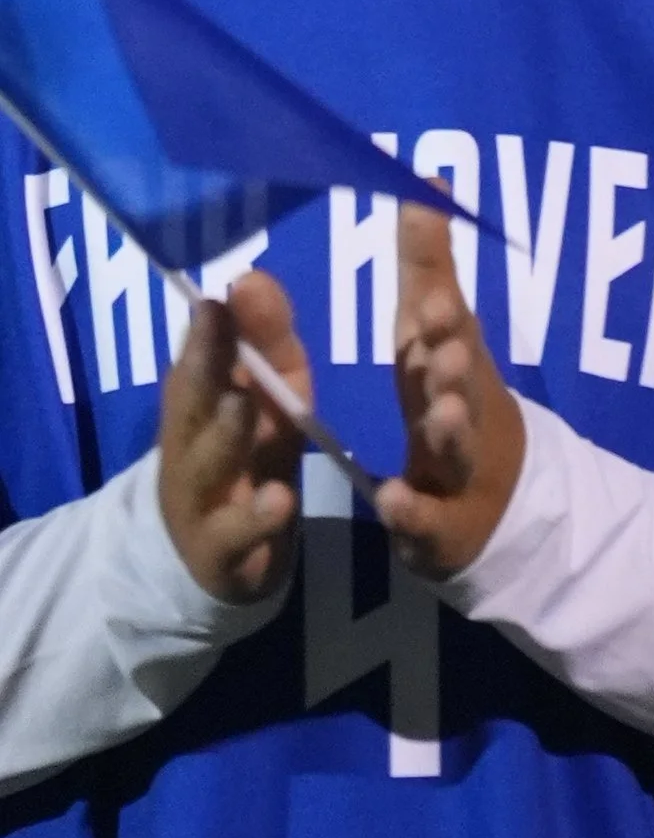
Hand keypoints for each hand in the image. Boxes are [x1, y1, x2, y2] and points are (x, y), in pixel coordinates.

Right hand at [158, 267, 310, 603]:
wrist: (225, 560)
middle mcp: (190, 448)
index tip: (217, 297)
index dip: (205, 332)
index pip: (199, 362)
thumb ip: (267, 341)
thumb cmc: (251, 456)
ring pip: (208, 468)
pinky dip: (255, 519)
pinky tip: (279, 500)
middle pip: (190, 407)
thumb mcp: (270, 397)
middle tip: (217, 327)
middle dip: (202, 367)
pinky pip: (236, 537)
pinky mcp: (223, 554)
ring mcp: (201, 502)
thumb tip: (248, 277)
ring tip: (243, 405)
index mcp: (201, 406)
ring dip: (224, 436)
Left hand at [374, 203, 527, 580]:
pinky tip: (391, 499)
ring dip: (450, 430)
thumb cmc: (452, 396)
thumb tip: (428, 175)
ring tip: (442, 414)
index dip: (441, 313)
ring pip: (454, 450)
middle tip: (442, 347)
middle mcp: (460, 410)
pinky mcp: (440, 524)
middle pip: (461, 386)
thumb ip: (429, 263)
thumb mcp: (438, 332)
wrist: (496, 498)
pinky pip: (426, 519)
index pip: (449, 331)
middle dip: (453, 366)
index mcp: (452, 362)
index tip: (430, 295)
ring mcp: (454, 470)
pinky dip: (413, 511)